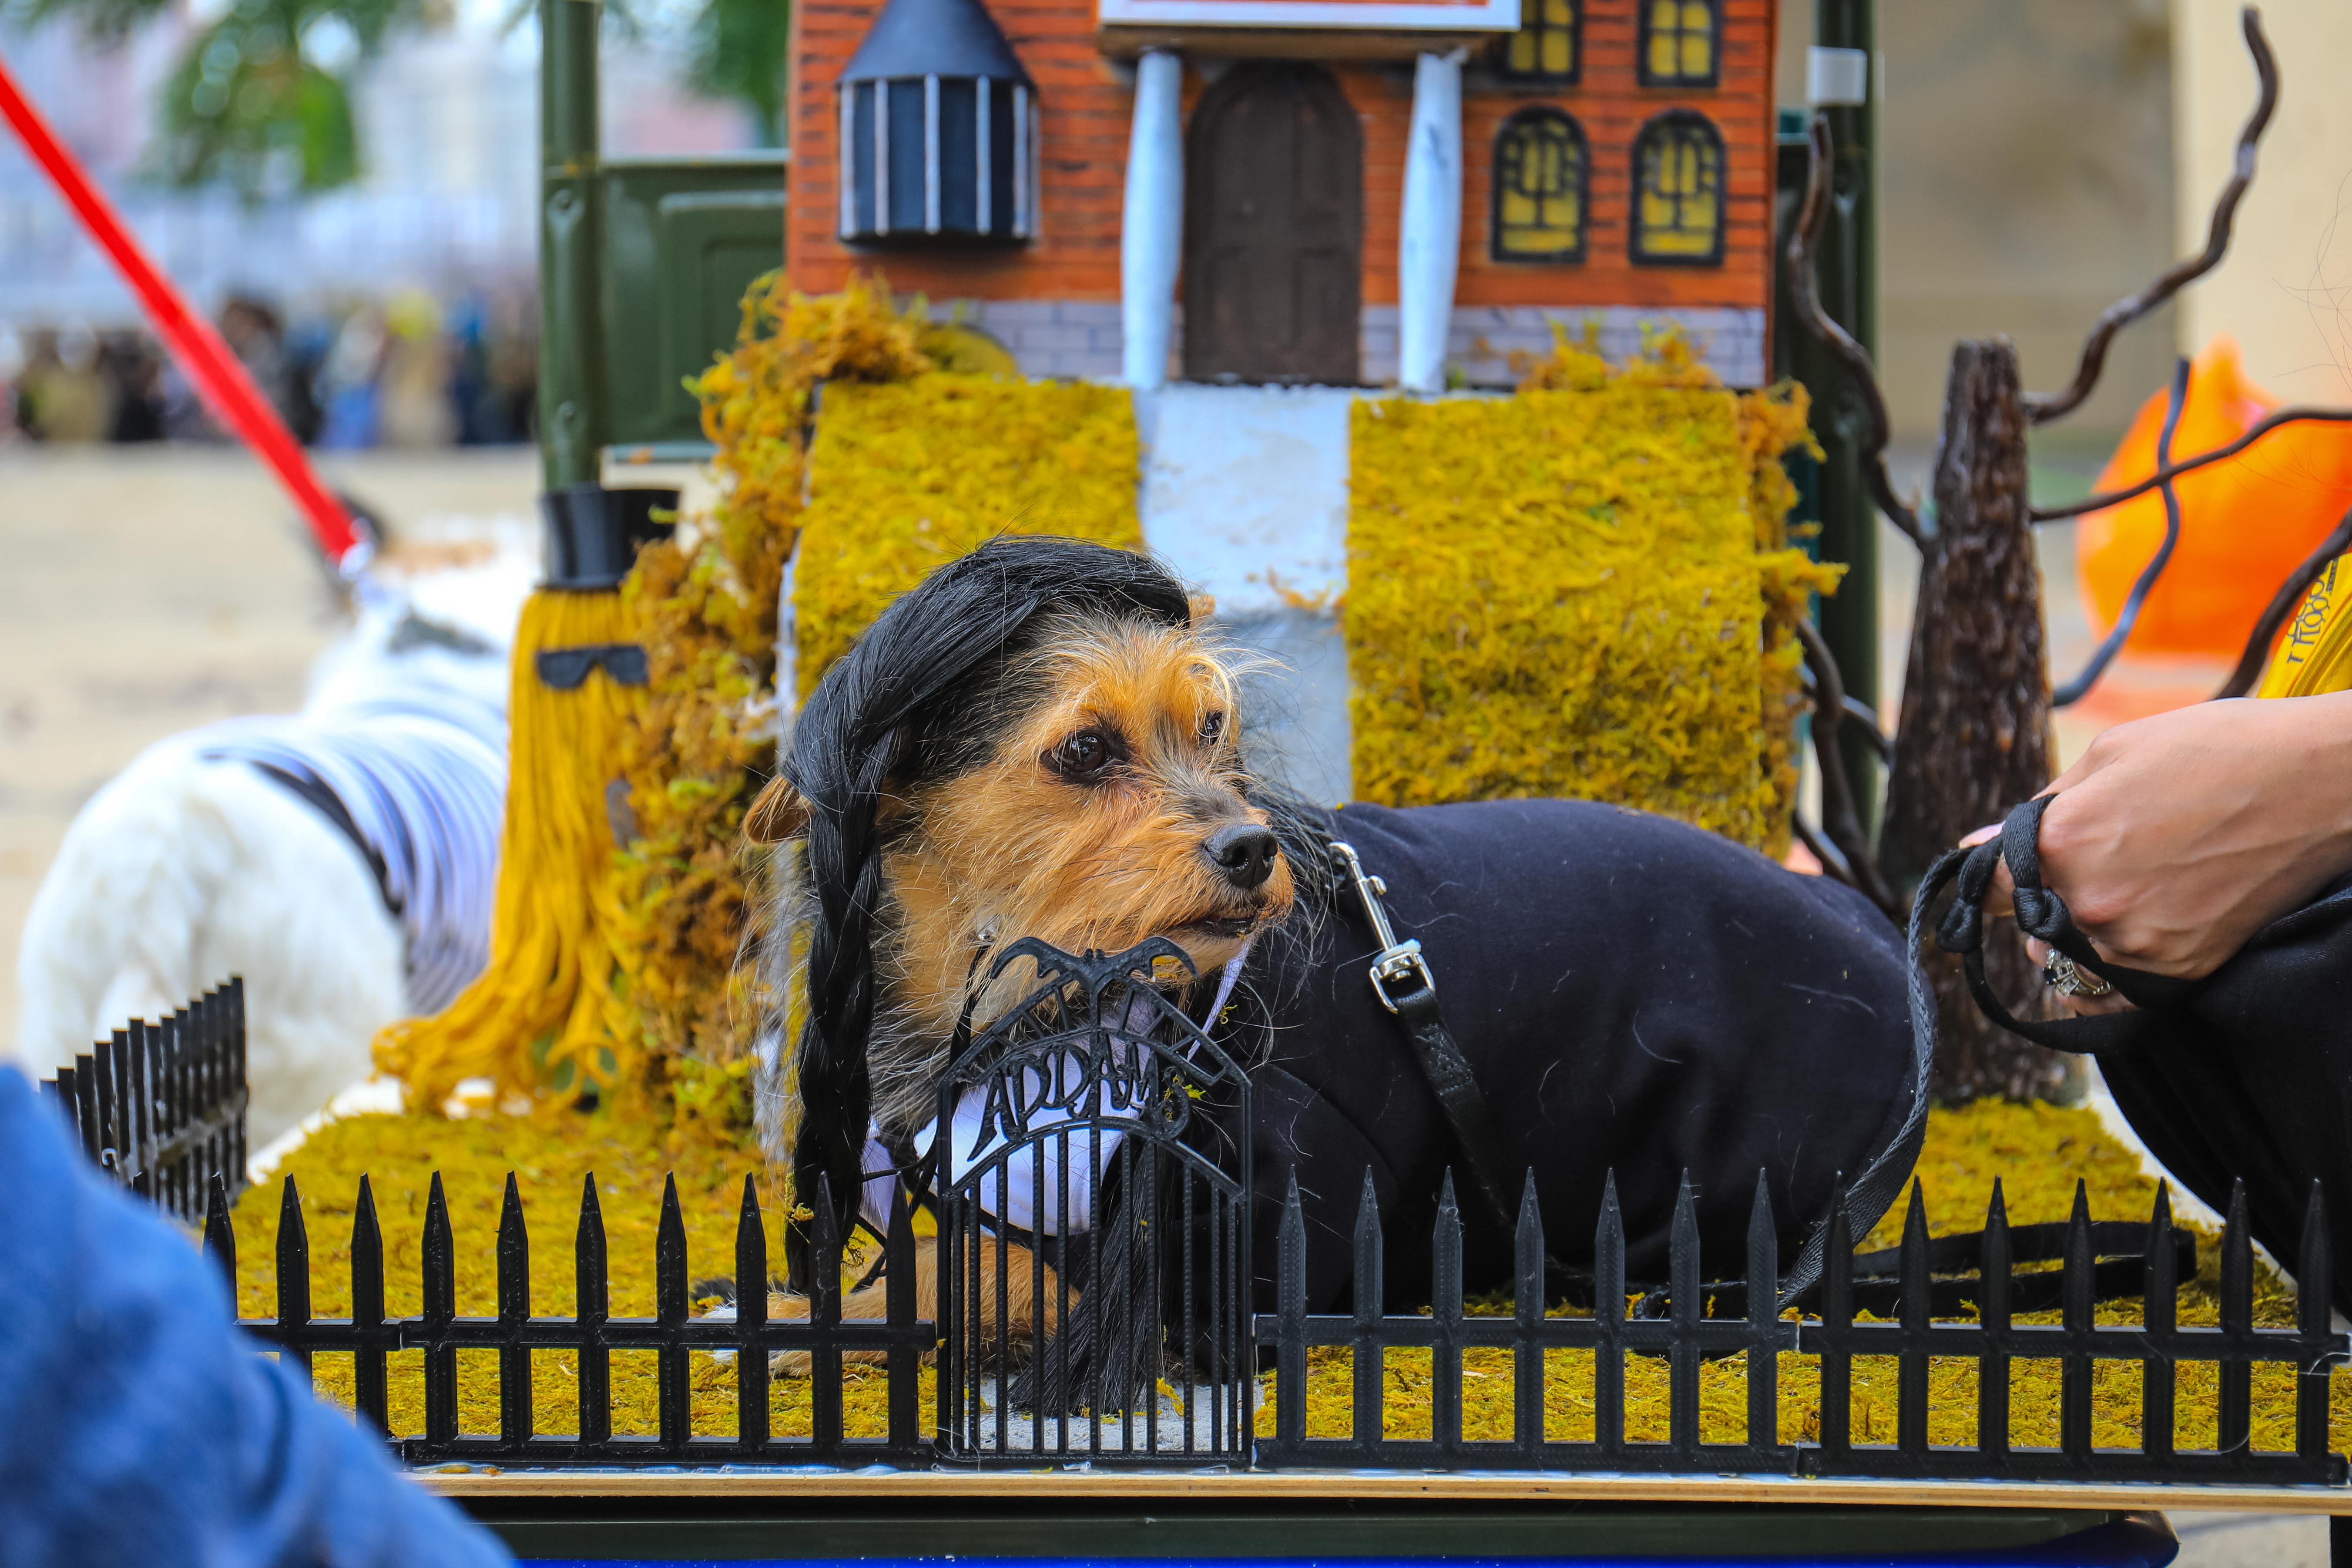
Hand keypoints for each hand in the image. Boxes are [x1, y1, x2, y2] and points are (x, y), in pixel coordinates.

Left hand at [1967, 692, 2351, 999]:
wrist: (2320, 783)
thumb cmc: (2217, 751)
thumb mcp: (2112, 755)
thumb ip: (2042, 808)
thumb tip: (1977, 845)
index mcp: (2066, 843)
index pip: (1989, 887)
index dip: (1990, 879)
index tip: (1998, 875)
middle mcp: (2095, 904)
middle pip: (2028, 927)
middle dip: (2036, 905)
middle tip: (2075, 877)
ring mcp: (2140, 945)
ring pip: (2070, 963)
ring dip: (2073, 940)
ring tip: (2116, 898)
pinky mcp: (2183, 972)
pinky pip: (2117, 992)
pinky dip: (2110, 974)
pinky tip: (2128, 938)